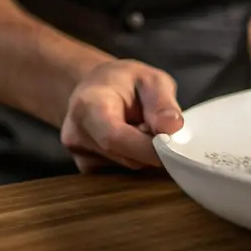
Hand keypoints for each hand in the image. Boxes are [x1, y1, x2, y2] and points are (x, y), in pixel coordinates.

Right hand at [60, 59, 184, 173]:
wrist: (95, 88)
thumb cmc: (123, 81)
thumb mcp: (150, 80)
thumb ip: (162, 103)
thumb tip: (172, 128)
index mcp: (88, 106)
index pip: (114, 138)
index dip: (146, 148)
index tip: (172, 147)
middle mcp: (77, 133)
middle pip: (124, 155)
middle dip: (150, 147)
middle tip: (158, 125)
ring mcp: (79, 153)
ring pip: (126, 165)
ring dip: (143, 152)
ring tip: (140, 125)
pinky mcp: (86, 166)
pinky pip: (120, 170)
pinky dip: (134, 157)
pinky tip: (130, 138)